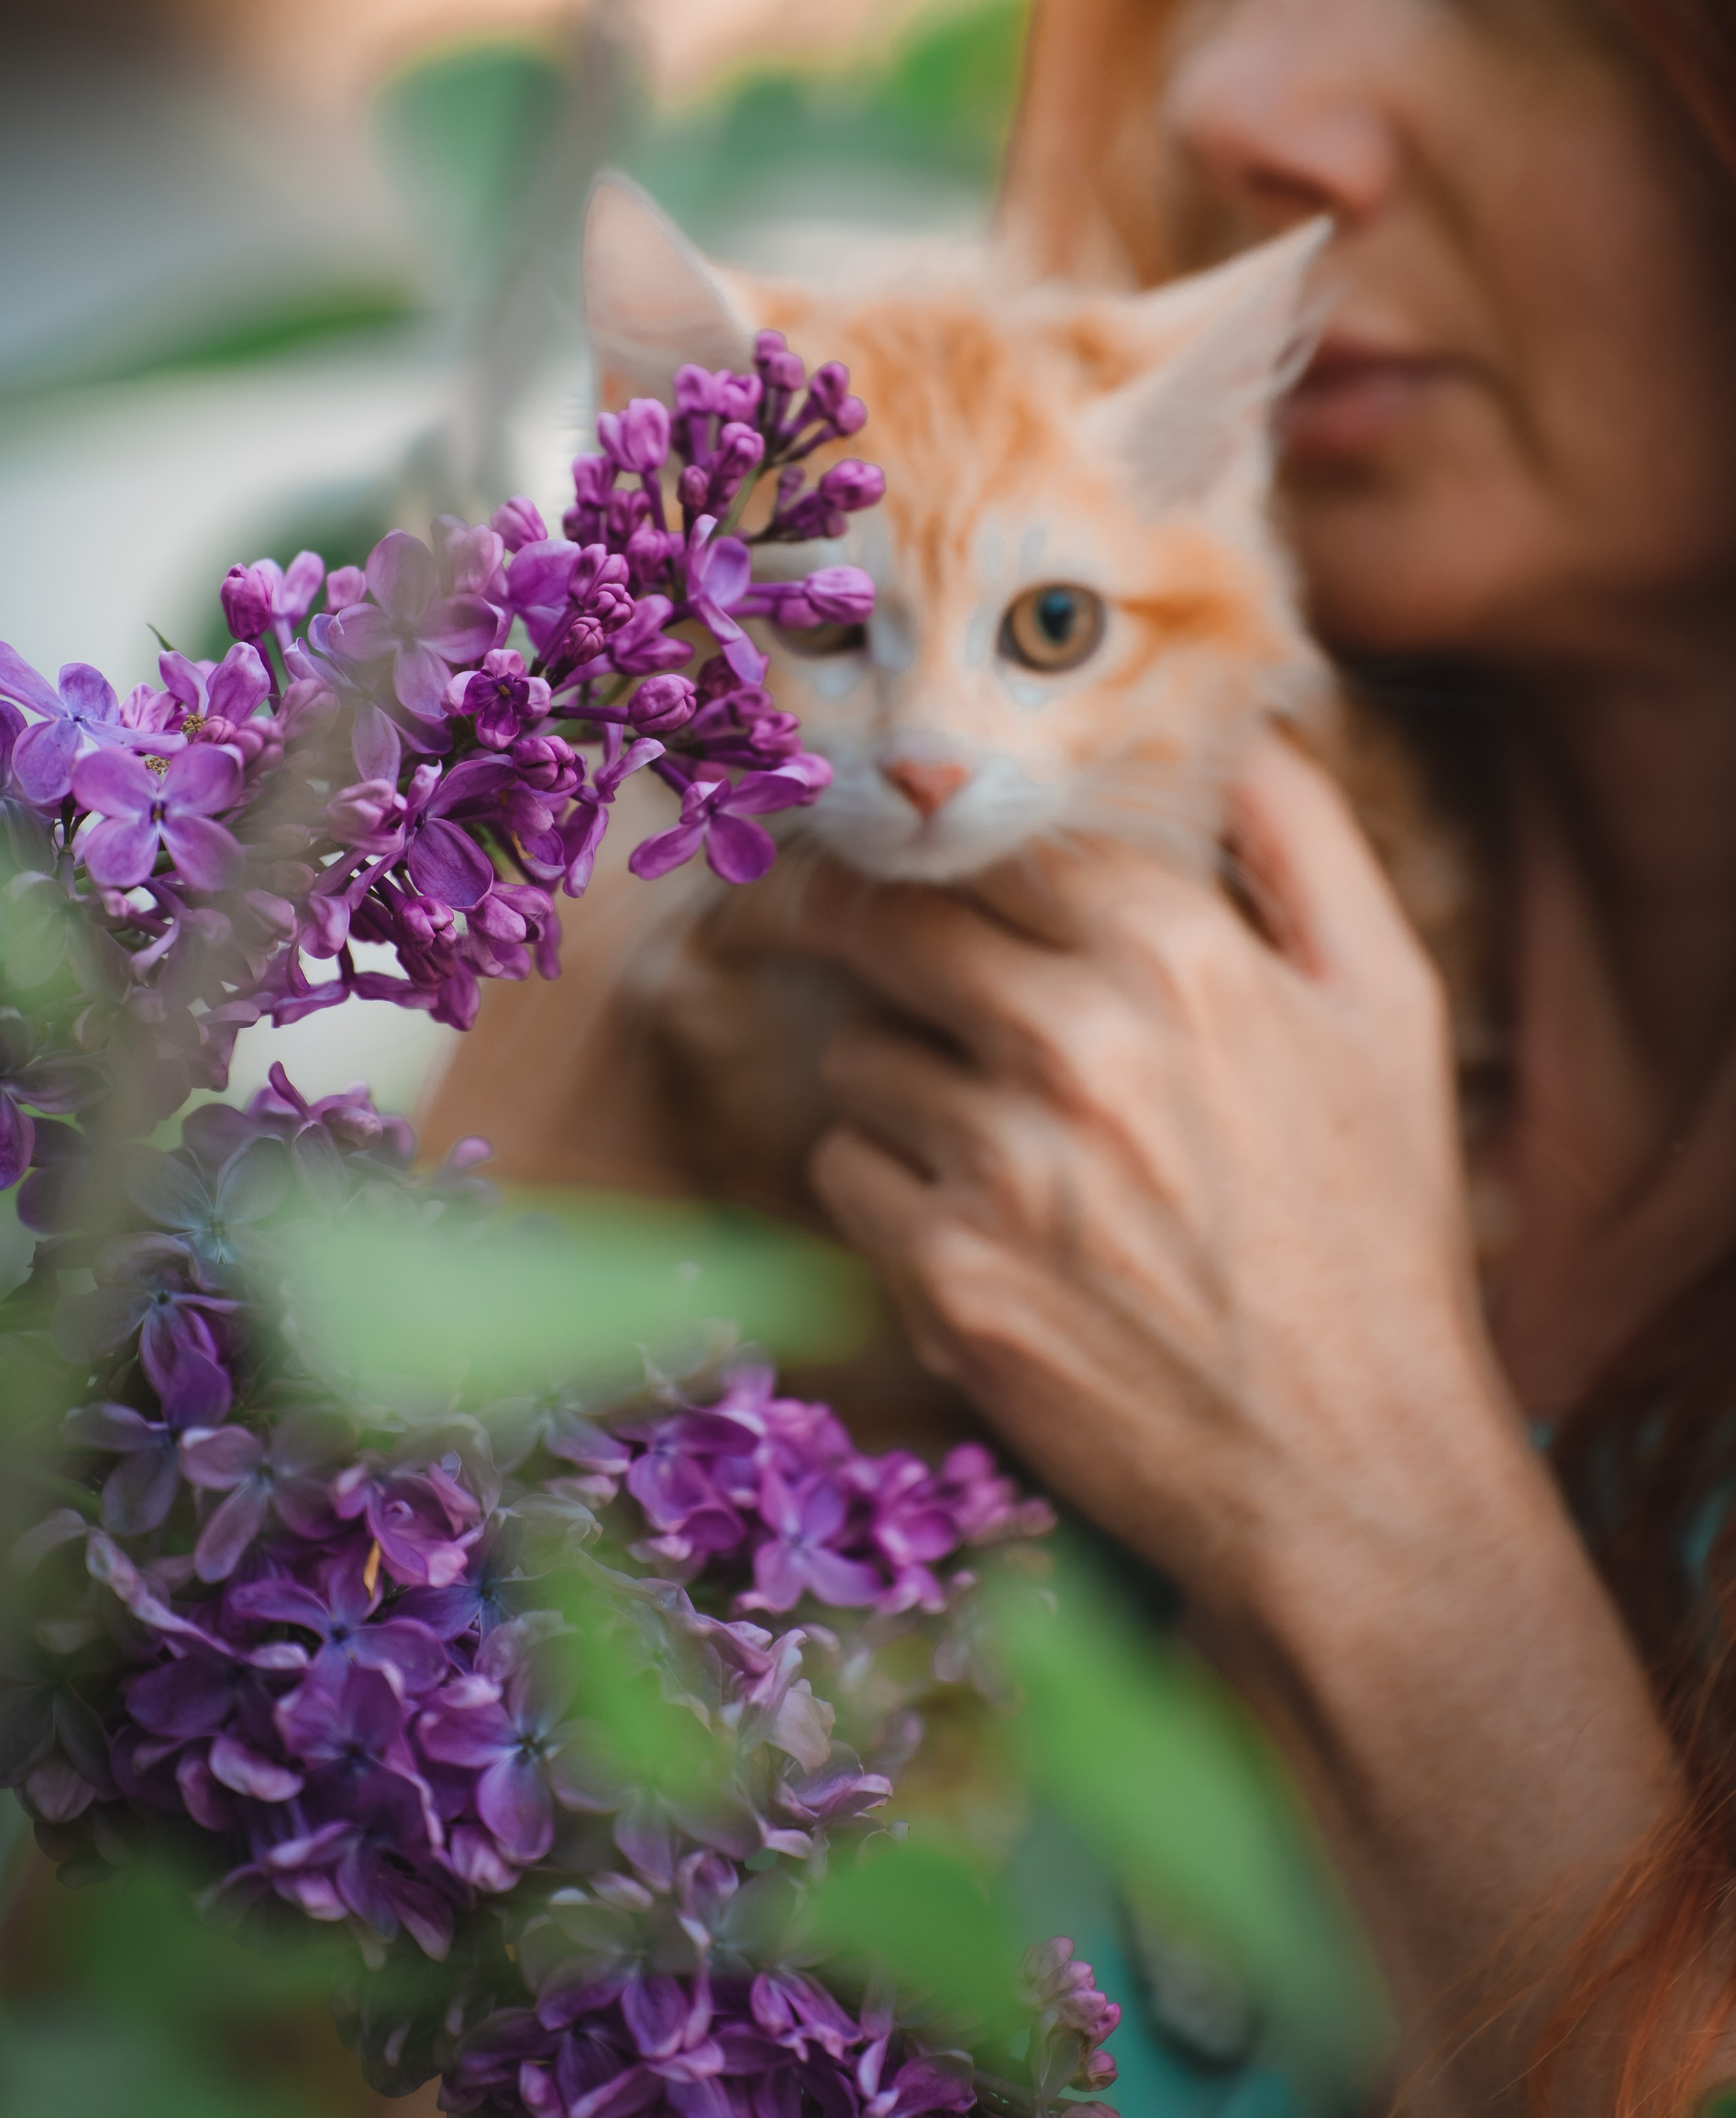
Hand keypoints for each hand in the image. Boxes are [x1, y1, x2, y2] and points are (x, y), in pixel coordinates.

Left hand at [793, 732, 1514, 1617]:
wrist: (1351, 1472)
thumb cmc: (1374, 1232)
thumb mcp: (1387, 1009)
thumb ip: (1306, 844)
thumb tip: (1242, 728)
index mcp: (1181, 953)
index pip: (997, 841)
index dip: (936, 839)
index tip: (888, 844)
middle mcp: (1079, 1039)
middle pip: (889, 921)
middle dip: (845, 918)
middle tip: (813, 925)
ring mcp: (1004, 1163)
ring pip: (859, 1049)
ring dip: (890, 1071)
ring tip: (971, 1123)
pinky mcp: (948, 1276)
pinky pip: (845, 1168)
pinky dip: (883, 1183)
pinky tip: (968, 1217)